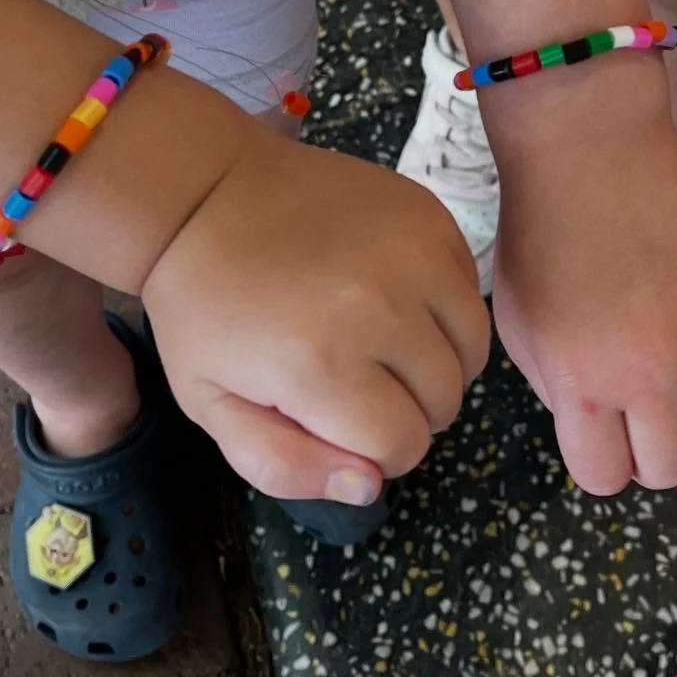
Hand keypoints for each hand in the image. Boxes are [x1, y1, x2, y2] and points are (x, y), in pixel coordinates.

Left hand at [141, 129, 490, 502]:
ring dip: (439, 362)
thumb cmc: (205, 309)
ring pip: (472, 349)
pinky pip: (470, 290)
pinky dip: (445, 308)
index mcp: (320, 365)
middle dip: (408, 407)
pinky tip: (398, 296)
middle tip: (360, 379)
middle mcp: (380, 307)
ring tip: (388, 344)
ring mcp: (413, 254)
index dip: (374, 448)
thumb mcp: (212, 405)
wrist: (207, 193)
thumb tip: (370, 483)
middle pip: (444, 401)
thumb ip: (284, 465)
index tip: (342, 420)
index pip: (403, 446)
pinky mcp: (430, 216)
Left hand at [490, 89, 676, 494]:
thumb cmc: (542, 235)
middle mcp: (648, 368)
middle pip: (675, 469)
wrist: (588, 152)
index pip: (607, 479)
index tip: (604, 430)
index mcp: (582, 382)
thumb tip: (604, 431)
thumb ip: (561, 392)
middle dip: (659, 449)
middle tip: (649, 410)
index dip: (604, 461)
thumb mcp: (521, 327)